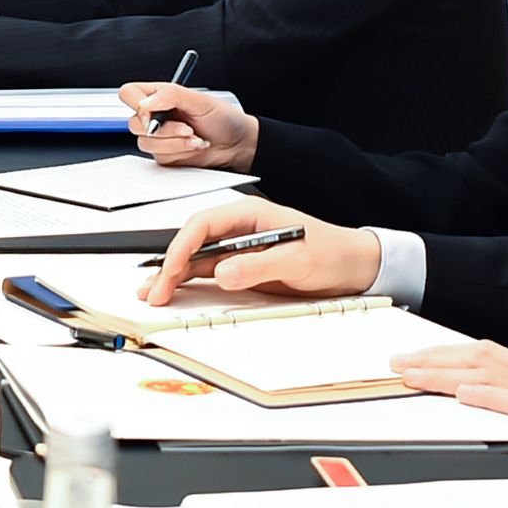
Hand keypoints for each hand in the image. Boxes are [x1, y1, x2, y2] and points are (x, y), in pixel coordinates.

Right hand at [124, 82, 253, 168]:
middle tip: (186, 127)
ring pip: (146, 143)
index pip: (130, 94)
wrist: (237, 144)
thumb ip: (171, 95)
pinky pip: (159, 156)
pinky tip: (195, 146)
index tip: (153, 112)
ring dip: (175, 142)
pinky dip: (180, 152)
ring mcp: (159, 137)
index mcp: (160, 96)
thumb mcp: (200, 100)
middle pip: (134, 123)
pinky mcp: (164, 155)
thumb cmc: (223, 118)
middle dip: (164, 129)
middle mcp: (156, 116)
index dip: (136, 104)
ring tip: (196, 137)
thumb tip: (147, 102)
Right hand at [143, 202, 380, 305]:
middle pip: (193, 242)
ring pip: (196, 259)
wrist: (354, 267)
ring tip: (153, 292)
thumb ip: (259, 265)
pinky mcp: (243, 267)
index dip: (181, 246)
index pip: (203, 225)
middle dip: (170, 265)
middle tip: (155, 289)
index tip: (171, 269)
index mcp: (250, 214)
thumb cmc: (332, 252)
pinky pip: (209, 272)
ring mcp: (239, 249)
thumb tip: (223, 272)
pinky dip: (189, 282)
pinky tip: (175, 291)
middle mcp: (240, 229)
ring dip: (174, 275)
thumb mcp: (297, 260)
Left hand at [391, 342, 507, 507]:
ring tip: (414, 376)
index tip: (418, 355)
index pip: (486, 353)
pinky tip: (462, 394)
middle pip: (478, 359)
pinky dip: (487, 397)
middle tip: (399, 363)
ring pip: (488, 376)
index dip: (449, 351)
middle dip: (435, 359)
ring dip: (446, 374)